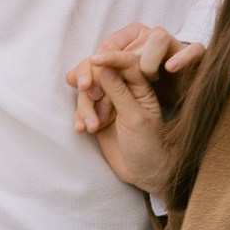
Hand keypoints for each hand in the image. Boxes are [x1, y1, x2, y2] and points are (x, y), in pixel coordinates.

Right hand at [69, 28, 199, 199]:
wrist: (144, 172)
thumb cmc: (149, 146)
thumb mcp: (135, 118)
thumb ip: (120, 93)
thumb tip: (105, 69)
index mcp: (141, 86)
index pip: (126, 62)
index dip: (110, 57)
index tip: (94, 60)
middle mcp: (124, 90)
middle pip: (101, 72)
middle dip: (91, 81)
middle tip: (86, 91)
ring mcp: (110, 103)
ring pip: (88, 92)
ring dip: (86, 107)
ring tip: (92, 127)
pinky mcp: (98, 116)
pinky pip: (83, 109)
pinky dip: (80, 117)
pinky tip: (82, 130)